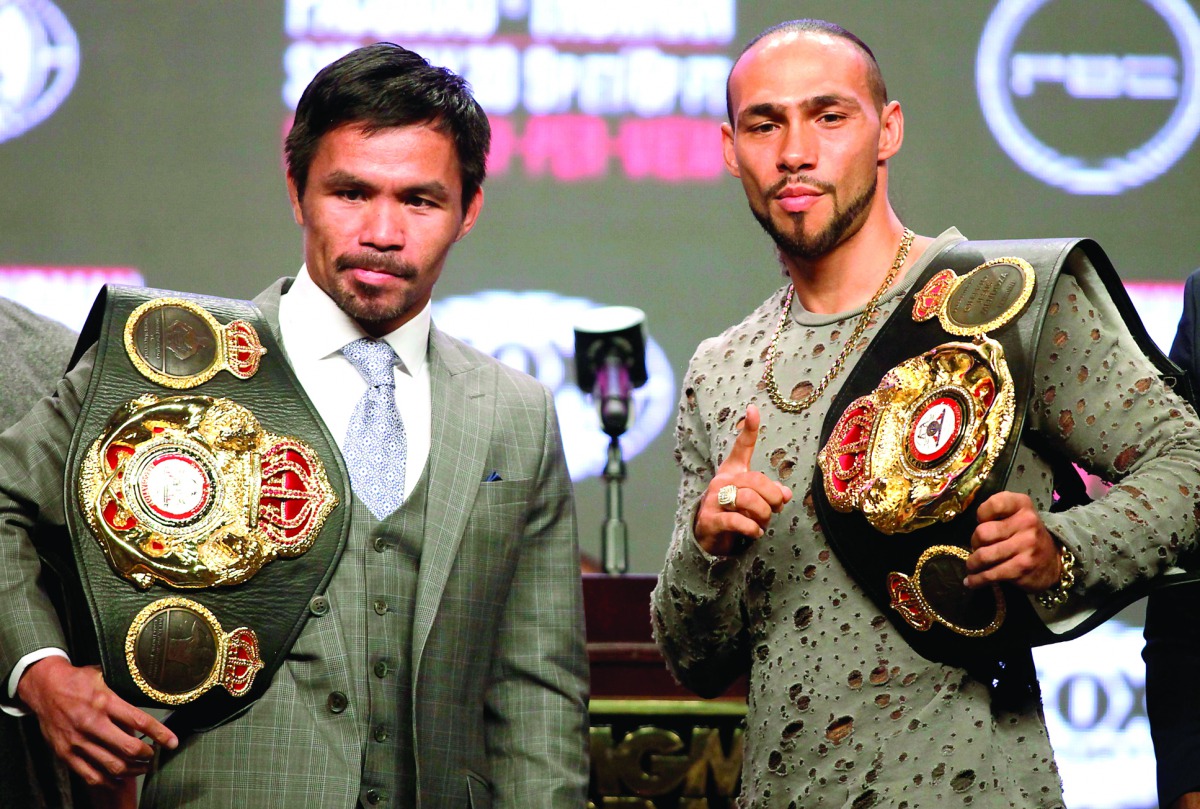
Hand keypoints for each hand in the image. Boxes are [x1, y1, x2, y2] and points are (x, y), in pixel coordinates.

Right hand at [17, 656, 177, 786]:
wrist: (44, 687)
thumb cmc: (78, 681)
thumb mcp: (104, 677)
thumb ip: (123, 692)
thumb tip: (151, 695)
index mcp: (105, 702)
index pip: (140, 721)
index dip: (160, 734)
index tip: (173, 742)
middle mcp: (92, 723)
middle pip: (128, 748)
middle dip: (148, 755)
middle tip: (155, 754)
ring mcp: (77, 741)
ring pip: (112, 765)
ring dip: (133, 770)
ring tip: (143, 767)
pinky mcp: (66, 753)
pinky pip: (90, 774)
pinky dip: (109, 780)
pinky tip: (119, 778)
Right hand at [694, 404, 791, 555]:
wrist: (707, 535)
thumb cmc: (734, 512)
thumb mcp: (755, 500)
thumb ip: (771, 493)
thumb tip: (785, 494)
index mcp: (733, 471)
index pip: (742, 447)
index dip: (749, 429)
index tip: (753, 409)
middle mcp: (722, 481)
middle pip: (756, 480)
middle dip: (773, 497)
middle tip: (776, 509)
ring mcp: (714, 500)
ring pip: (748, 500)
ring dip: (763, 515)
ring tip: (763, 523)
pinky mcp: (711, 520)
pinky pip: (737, 521)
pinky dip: (752, 528)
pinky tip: (755, 532)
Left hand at [964, 491, 1062, 591]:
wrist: (1053, 561)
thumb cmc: (1026, 535)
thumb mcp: (1017, 514)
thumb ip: (997, 512)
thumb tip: (975, 526)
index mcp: (1022, 505)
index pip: (994, 504)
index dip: (982, 514)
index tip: (982, 522)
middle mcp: (1026, 523)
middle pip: (982, 533)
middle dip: (974, 542)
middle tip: (978, 548)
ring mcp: (1026, 546)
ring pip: (983, 556)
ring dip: (972, 564)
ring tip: (972, 566)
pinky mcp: (1022, 567)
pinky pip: (990, 574)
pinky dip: (976, 580)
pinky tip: (972, 582)